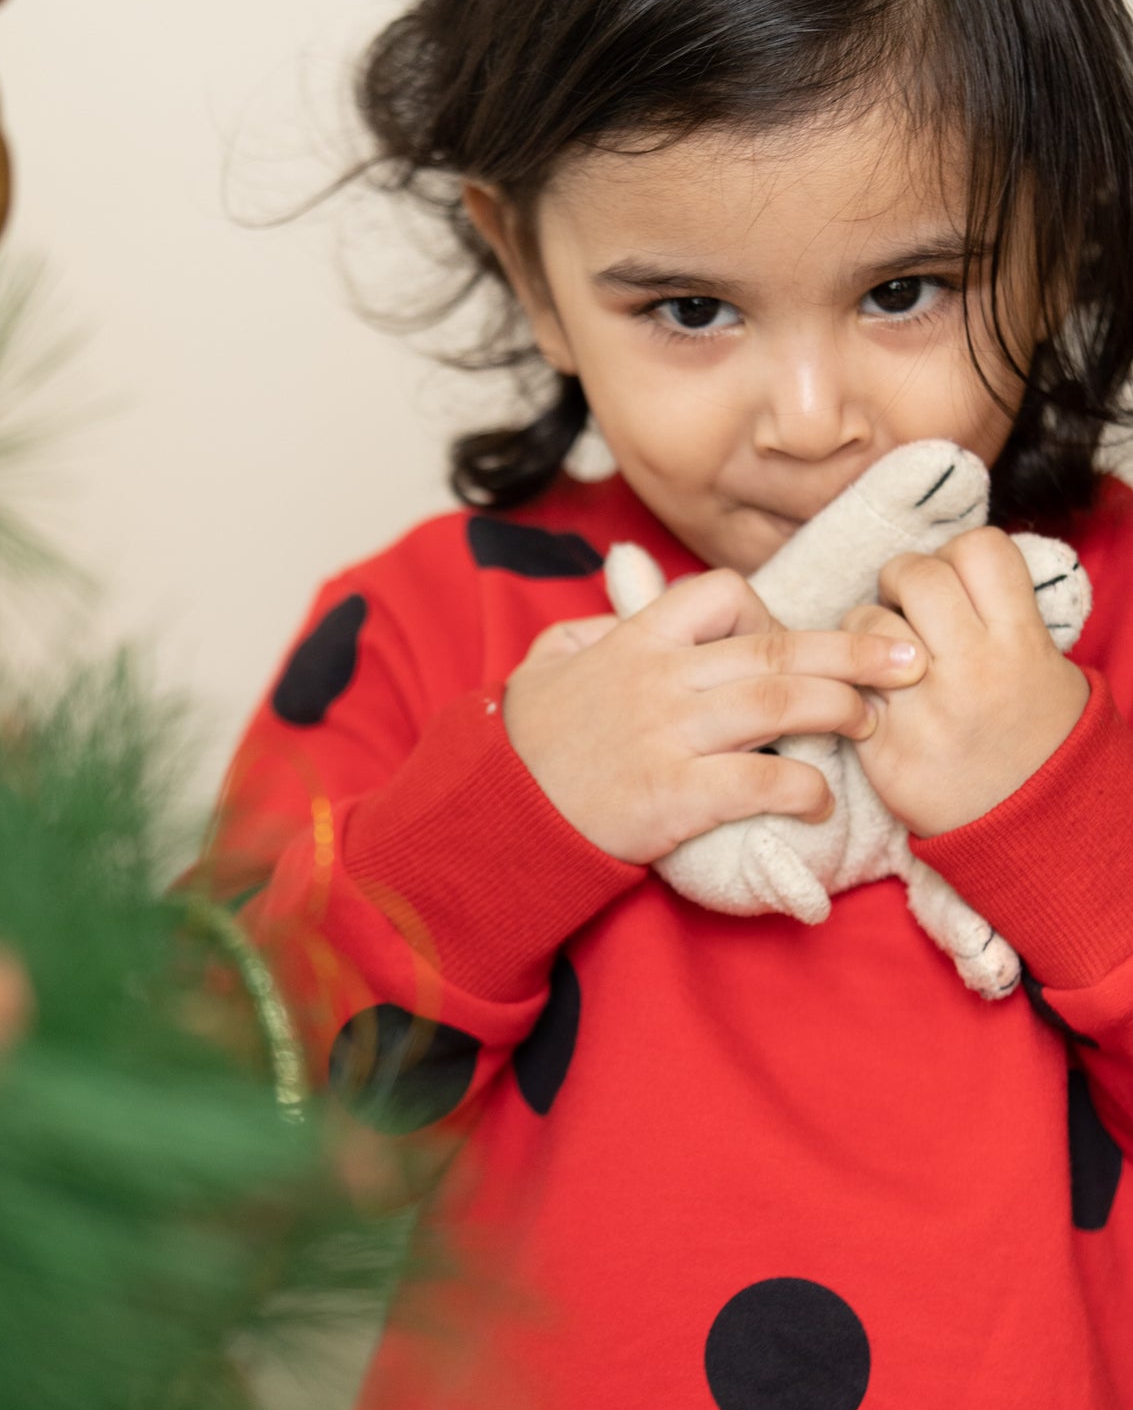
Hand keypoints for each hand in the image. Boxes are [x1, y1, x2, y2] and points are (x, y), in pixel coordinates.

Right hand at [502, 567, 926, 863]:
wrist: (500, 813)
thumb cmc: (525, 742)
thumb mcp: (549, 662)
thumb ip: (594, 627)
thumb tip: (626, 603)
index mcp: (638, 643)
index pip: (722, 596)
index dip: (771, 612)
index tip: (794, 639)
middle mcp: (661, 680)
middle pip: (775, 648)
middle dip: (853, 649)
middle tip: (909, 658)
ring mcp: (669, 736)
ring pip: (778, 703)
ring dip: (840, 709)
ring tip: (875, 722)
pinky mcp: (675, 796)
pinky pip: (758, 781)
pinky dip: (802, 786)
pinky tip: (821, 798)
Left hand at [841, 527, 1088, 836]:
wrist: (1029, 826)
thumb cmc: (1036, 738)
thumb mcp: (1047, 668)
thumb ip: (1004, 616)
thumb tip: (954, 569)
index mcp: (1021, 643)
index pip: (979, 550)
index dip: (955, 555)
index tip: (951, 579)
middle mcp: (974, 670)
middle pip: (916, 575)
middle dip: (902, 581)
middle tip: (906, 607)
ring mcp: (924, 709)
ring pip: (866, 624)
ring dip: (865, 629)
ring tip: (883, 656)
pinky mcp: (884, 748)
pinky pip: (844, 687)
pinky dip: (848, 683)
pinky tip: (869, 696)